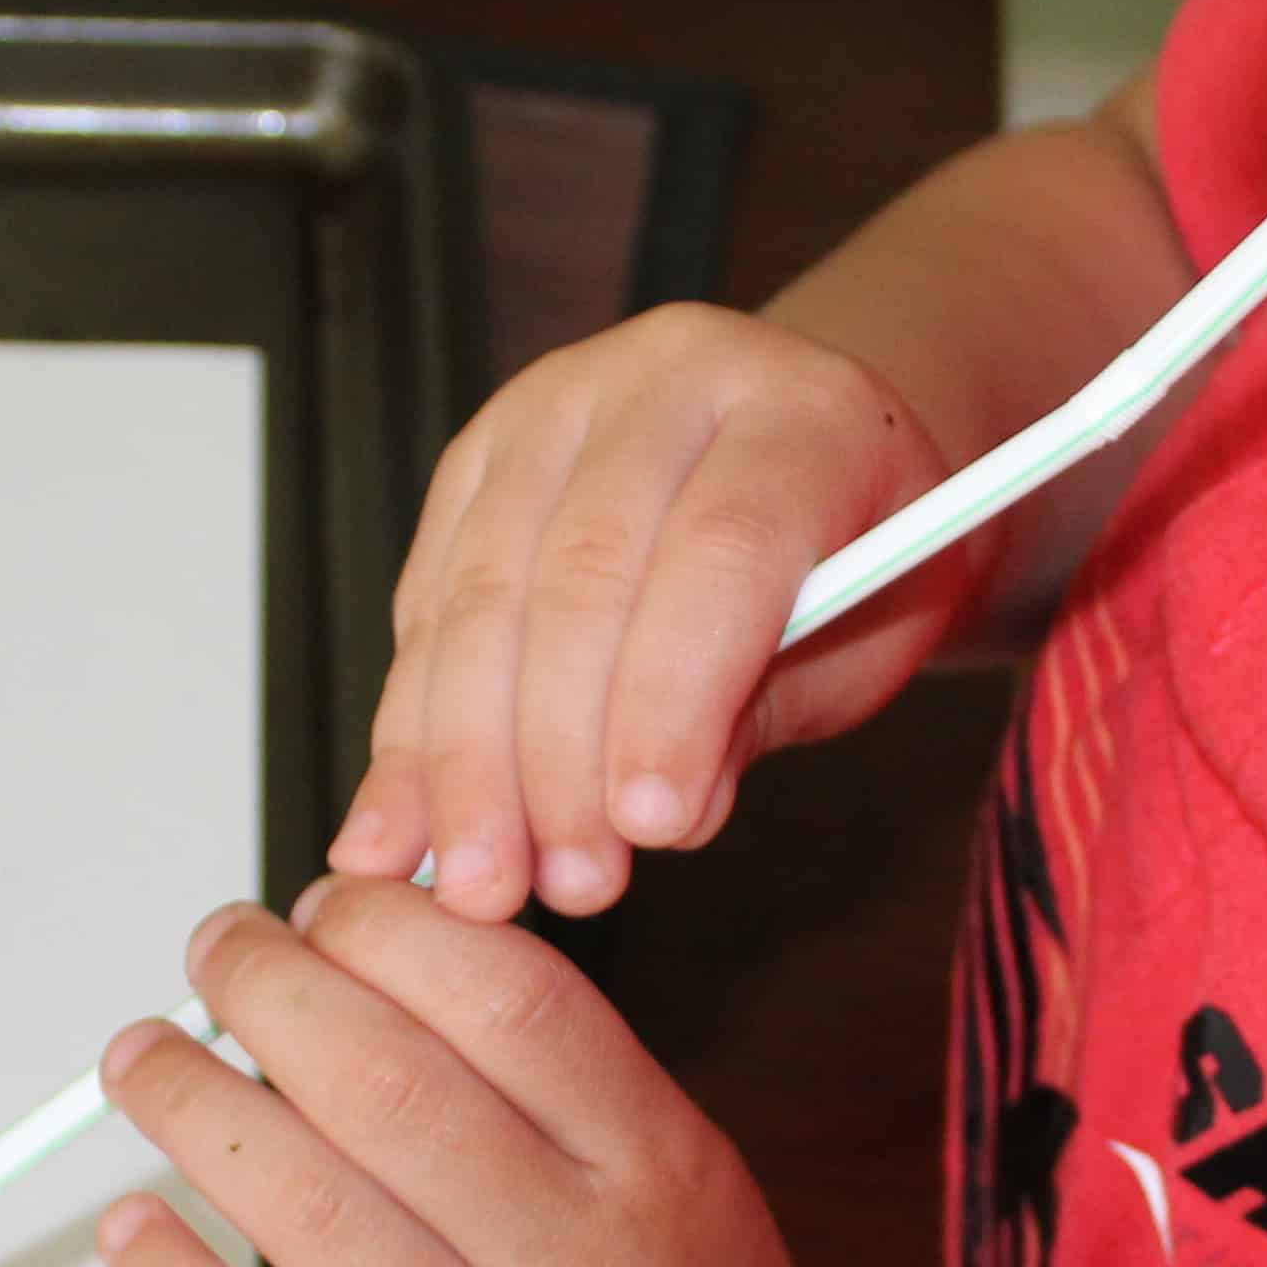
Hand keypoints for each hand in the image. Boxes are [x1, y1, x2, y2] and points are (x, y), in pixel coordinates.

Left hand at [88, 876, 850, 1266]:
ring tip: (148, 1062)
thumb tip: (346, 938)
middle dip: (268, 989)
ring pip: (306, 1210)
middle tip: (220, 955)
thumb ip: (536, 1054)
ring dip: (194, 1108)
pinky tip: (136, 1223)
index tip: (323, 907)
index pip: (508, 999)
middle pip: (386, 1086)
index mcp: (650, 1166)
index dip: (385, 925)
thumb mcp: (667, 1155)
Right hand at [331, 304, 974, 921]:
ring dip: (464, 757)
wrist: (812, 455)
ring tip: (473, 881)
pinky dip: (411, 725)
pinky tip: (404, 825)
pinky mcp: (475, 458)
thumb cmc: (857, 558)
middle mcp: (664, 382)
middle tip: (551, 884)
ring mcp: (553, 407)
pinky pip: (427, 601)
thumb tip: (655, 819)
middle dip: (553, 753)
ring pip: (481, 592)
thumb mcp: (863, 639)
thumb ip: (760, 714)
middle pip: (580, 576)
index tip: (650, 829)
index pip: (719, 553)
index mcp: (799, 411)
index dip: (672, 699)